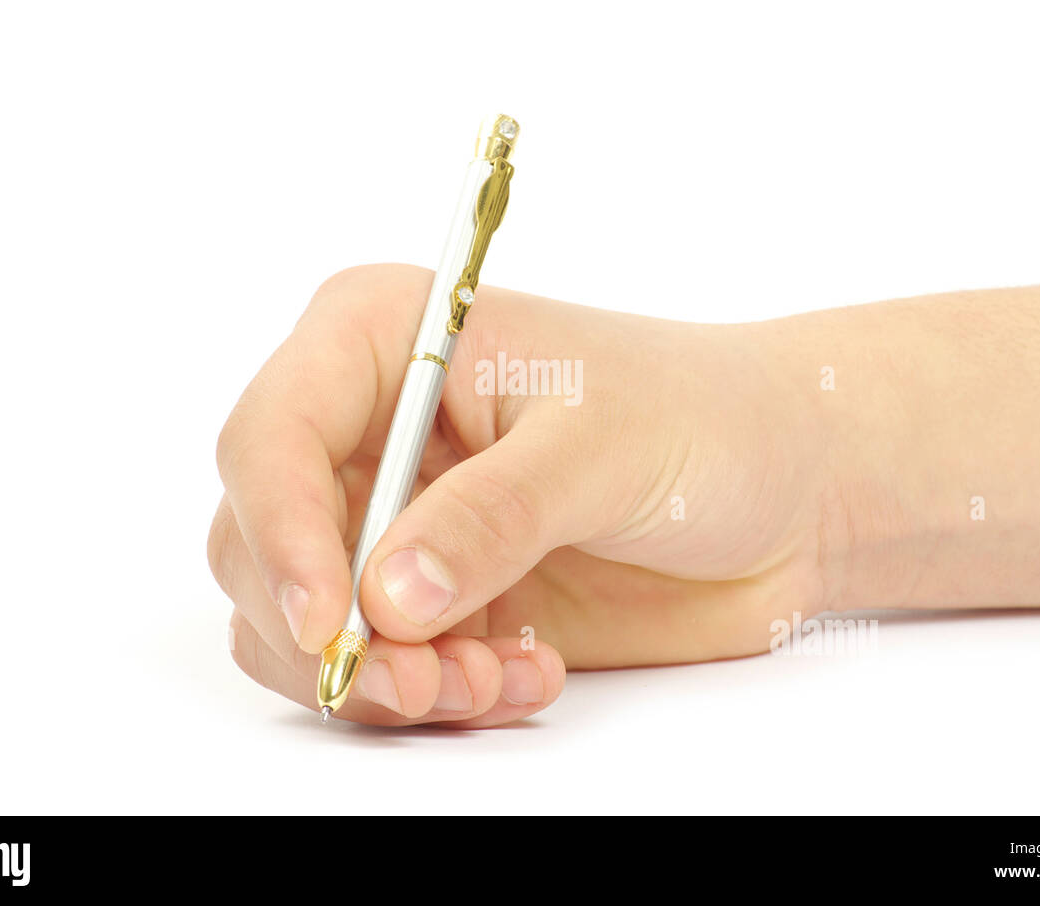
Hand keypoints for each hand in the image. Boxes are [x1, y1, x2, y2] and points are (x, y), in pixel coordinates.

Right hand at [208, 263, 831, 726]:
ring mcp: (397, 522)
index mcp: (388, 343)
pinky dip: (432, 696)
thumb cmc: (700, 417)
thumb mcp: (600, 446)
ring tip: (487, 683)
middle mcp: (371, 433)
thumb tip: (383, 598)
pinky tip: (525, 678)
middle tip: (422, 678)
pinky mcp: (435, 598)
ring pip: (304, 623)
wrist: (779, 490)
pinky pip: (380, 669)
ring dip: (380, 677)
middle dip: (329, 629)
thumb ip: (490, 516)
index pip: (270, 437)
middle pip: (259, 544)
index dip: (279, 531)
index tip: (329, 620)